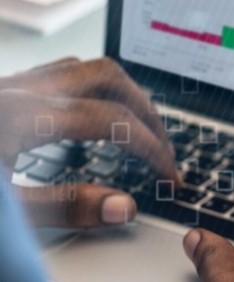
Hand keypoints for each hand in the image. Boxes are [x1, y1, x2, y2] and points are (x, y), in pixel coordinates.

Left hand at [0, 58, 180, 227]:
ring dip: (123, 95)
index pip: (113, 121)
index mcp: (21, 115)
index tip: (169, 176)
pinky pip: (60, 74)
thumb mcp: (5, 212)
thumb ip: (64, 207)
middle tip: (163, 151)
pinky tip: (93, 119)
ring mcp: (10, 83)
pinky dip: (92, 92)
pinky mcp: (2, 88)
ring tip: (139, 130)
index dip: (151, 149)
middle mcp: (20, 89)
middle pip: (110, 79)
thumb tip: (124, 206)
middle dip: (147, 115)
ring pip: (85, 68)